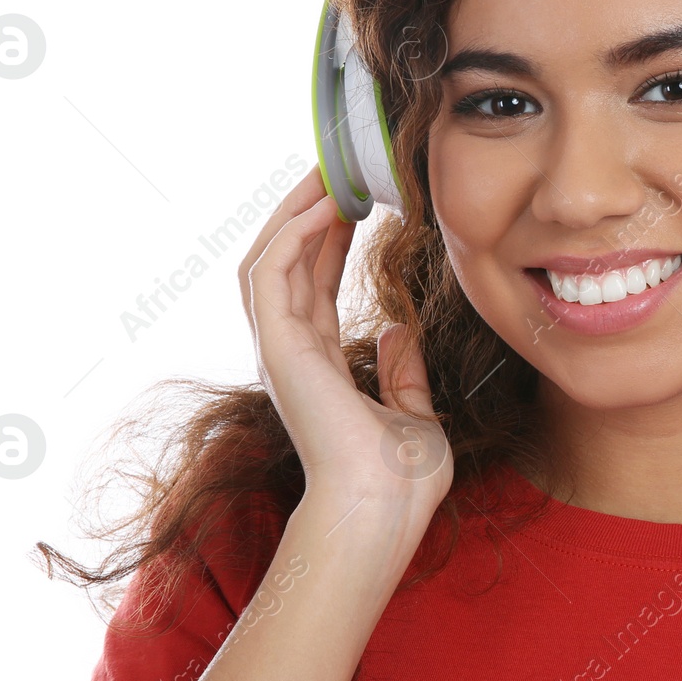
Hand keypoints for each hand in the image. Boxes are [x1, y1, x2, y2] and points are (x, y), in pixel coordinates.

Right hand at [238, 168, 453, 521]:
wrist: (383, 513)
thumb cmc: (399, 482)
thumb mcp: (413, 414)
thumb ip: (403, 374)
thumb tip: (400, 332)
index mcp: (316, 365)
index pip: (313, 283)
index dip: (328, 237)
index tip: (353, 198)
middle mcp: (290, 352)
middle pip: (286, 261)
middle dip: (306, 210)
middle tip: (335, 167)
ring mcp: (279, 349)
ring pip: (268, 258)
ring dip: (294, 212)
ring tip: (327, 172)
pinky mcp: (279, 348)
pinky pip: (271, 274)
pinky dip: (292, 234)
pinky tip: (323, 205)